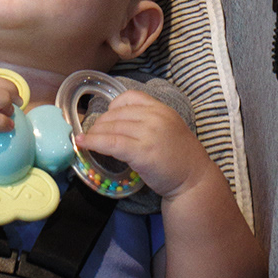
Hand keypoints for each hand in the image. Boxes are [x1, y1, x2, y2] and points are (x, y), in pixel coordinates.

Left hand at [75, 91, 209, 202]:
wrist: (194, 180)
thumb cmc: (179, 157)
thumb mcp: (167, 128)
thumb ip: (148, 120)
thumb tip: (117, 121)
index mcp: (161, 108)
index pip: (130, 97)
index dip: (113, 107)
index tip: (106, 118)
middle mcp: (155, 116)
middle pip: (117, 113)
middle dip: (100, 123)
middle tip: (90, 133)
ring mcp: (149, 133)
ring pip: (112, 127)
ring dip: (94, 133)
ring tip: (84, 139)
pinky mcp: (142, 152)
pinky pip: (112, 143)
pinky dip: (94, 142)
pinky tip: (83, 144)